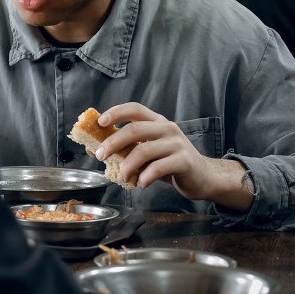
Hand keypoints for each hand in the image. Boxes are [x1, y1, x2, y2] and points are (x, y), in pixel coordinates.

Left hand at [95, 102, 252, 210]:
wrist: (202, 177)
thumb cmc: (169, 163)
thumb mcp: (146, 152)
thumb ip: (124, 148)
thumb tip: (92, 147)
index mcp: (156, 122)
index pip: (134, 109)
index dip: (116, 112)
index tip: (100, 122)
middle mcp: (167, 128)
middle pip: (134, 129)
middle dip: (113, 142)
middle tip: (99, 155)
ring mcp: (177, 144)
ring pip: (144, 150)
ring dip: (127, 165)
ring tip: (120, 176)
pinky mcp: (184, 161)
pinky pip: (159, 167)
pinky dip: (145, 177)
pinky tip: (140, 184)